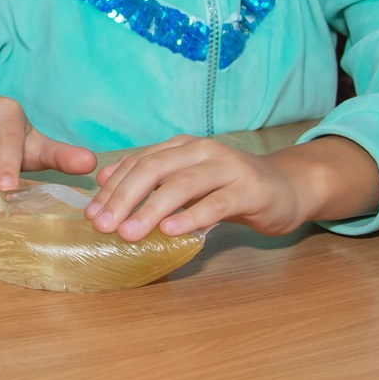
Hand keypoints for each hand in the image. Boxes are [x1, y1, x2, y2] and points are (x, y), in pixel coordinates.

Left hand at [86, 135, 378, 240]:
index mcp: (182, 147)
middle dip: (123, 198)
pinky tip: (171, 231)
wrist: (287, 188)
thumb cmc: (229, 188)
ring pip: (181, 185)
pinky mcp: (249, 190)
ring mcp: (227, 168)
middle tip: (102, 225)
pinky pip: (216, 203)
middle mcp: (201, 151)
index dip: (112, 188)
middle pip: (153, 170)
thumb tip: (105, 186)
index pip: (138, 163)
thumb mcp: (187, 181)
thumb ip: (152, 181)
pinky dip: (191, 217)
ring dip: (151, 209)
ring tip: (129, 233)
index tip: (90, 214)